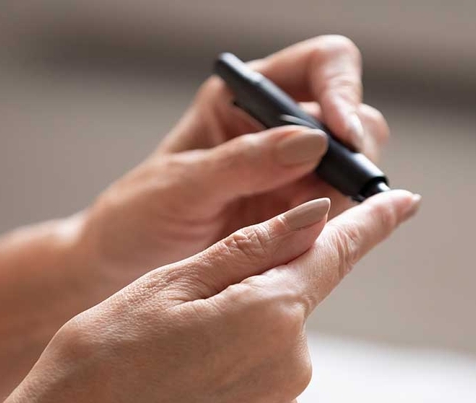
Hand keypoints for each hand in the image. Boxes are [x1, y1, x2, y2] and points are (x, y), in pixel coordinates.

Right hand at [0, 190, 419, 402]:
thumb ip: (255, 248)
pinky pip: (265, 384)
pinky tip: (190, 383)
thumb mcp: (174, 282)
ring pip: (275, 342)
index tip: (404, 200)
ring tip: (179, 354)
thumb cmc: (107, 354)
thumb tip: (316, 216)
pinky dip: (236, 372)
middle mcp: (292, 366)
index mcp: (270, 314)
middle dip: (256, 289)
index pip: (336, 254)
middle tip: (188, 308)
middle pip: (293, 300)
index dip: (372, 222)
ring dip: (241, 333)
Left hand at [76, 36, 391, 295]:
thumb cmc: (137, 215)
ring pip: (352, 168)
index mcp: (243, 99)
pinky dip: (340, 225)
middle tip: (336, 190)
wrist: (121, 263)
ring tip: (314, 224)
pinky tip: (315, 241)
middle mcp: (275, 130)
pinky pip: (339, 213)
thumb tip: (313, 143)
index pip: (321, 65)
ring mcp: (290, 174)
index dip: (343, 90)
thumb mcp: (181, 186)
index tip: (343, 134)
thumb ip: (242, 163)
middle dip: (354, 150)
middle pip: (350, 117)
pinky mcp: (295, 215)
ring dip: (349, 193)